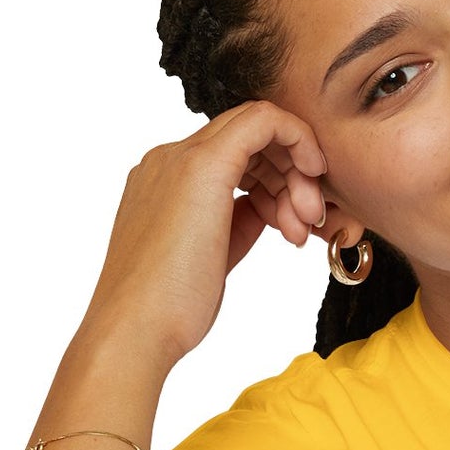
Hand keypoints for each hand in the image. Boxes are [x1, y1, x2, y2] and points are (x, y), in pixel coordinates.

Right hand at [76, 99, 327, 376]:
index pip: (234, 155)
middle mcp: (169, 159)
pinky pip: (264, 121)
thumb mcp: (214, 254)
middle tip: (308, 222)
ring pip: (258, 129)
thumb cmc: (170, 308)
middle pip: (248, 139)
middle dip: (291, 175)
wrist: (137, 328)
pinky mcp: (202, 165)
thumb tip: (268, 208)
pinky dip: (298, 140)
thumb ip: (238, 221)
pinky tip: (313, 175)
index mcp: (165, 180)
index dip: (275, 180)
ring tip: (302, 229)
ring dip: (296, 174)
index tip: (295, 219)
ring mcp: (181, 158)